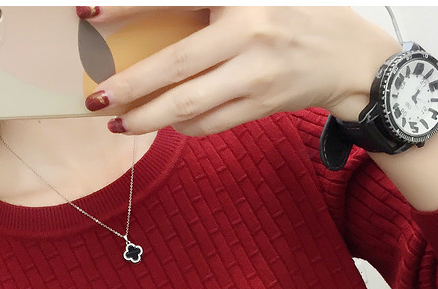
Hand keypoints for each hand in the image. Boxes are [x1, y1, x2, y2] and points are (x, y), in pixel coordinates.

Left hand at [80, 6, 399, 135]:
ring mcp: (256, 76)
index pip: (172, 0)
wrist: (349, 57)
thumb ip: (207, 6)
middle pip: (175, 68)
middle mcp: (248, 35)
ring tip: (122, 123)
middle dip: (130, 87)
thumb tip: (155, 22)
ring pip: (190, 105)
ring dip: (150, 118)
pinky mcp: (263, 106)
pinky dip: (184, 126)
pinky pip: (212, 123)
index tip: (88, 12)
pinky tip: (166, 124)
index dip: (128, 6)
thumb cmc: (294, 16)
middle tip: (98, 99)